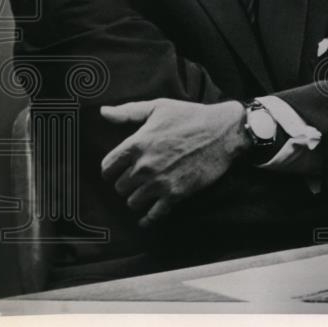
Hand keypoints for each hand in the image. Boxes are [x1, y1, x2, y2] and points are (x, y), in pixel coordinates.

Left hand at [100, 98, 246, 227]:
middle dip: (126, 184)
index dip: (111, 170)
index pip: (107, 167)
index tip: (117, 171)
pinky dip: (148, 219)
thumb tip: (103, 112)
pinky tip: (146, 219)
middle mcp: (144, 166)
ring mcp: (159, 182)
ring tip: (144, 193)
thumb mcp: (159, 107)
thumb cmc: (191, 116)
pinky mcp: (176, 194)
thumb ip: (128, 112)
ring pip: (133, 202)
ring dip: (137, 199)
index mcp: (136, 144)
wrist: (224, 132)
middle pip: (119, 187)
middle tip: (135, 180)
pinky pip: (153, 215)